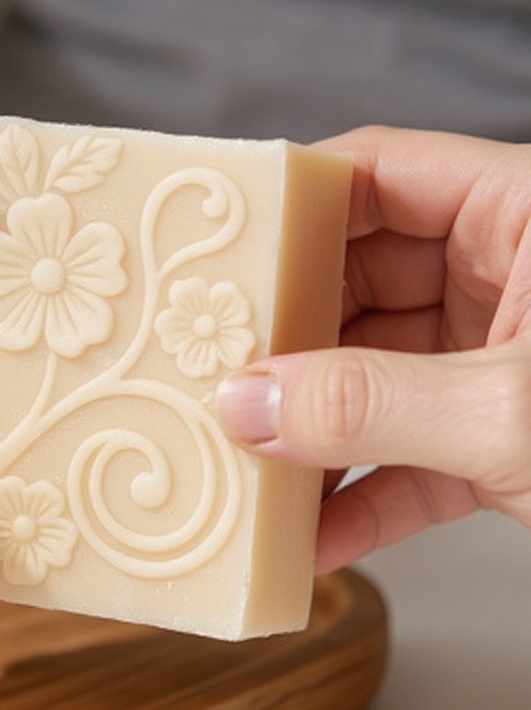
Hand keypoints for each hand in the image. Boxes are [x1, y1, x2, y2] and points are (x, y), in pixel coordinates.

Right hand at [215, 126, 530, 571]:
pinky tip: (315, 537)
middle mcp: (506, 278)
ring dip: (312, 430)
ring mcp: (499, 364)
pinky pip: (411, 458)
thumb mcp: (517, 413)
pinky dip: (364, 499)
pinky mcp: (502, 443)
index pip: (378, 173)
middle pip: (358, 283)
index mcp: (526, 216)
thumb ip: (373, 405)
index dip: (291, 204)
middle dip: (285, 340)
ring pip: (374, 378)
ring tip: (242, 461)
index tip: (218, 248)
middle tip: (210, 373)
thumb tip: (244, 405)